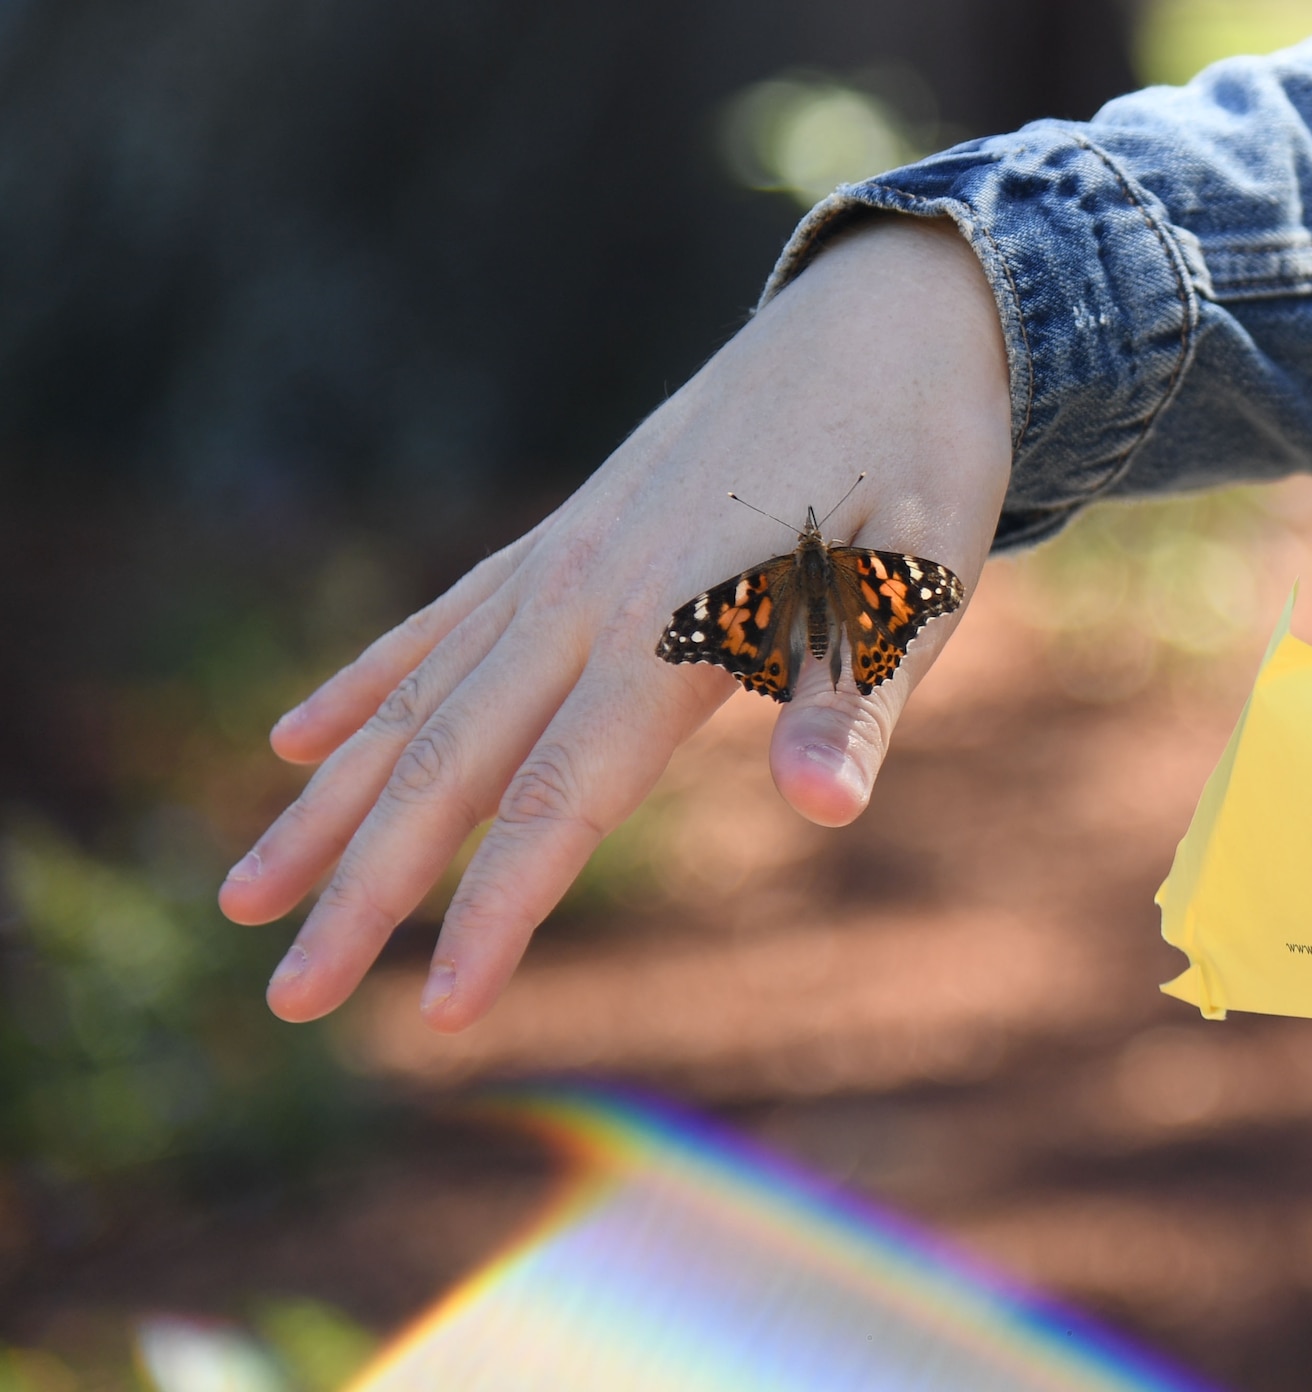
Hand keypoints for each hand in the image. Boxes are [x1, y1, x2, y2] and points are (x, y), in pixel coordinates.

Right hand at [218, 218, 1013, 1031]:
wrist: (885, 312)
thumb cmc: (923, 455)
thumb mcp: (922, 576)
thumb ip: (856, 693)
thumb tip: (822, 810)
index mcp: (676, 618)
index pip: (564, 795)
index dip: (497, 910)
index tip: (434, 1014)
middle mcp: (588, 589)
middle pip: (453, 763)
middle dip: (365, 889)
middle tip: (283, 1000)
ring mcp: (561, 556)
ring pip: (418, 700)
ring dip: (328, 805)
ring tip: (242, 896)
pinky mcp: (565, 534)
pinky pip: (440, 623)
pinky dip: (364, 688)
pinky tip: (296, 742)